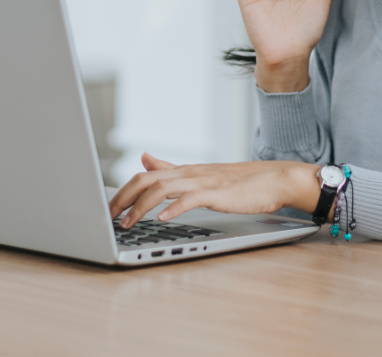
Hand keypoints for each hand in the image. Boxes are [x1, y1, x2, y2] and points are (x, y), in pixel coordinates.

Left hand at [108, 152, 320, 227]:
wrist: (275, 179)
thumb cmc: (241, 182)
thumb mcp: (200, 175)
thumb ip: (171, 168)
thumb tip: (144, 158)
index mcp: (184, 171)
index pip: (144, 175)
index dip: (122, 190)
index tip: (106, 208)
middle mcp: (189, 173)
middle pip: (146, 180)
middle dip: (122, 198)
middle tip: (107, 218)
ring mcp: (203, 181)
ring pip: (163, 187)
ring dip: (141, 206)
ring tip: (127, 223)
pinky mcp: (218, 193)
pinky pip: (191, 198)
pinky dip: (174, 208)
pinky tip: (162, 219)